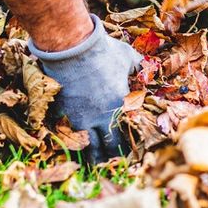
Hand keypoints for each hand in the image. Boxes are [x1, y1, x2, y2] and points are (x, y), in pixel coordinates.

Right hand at [28, 14, 142, 163]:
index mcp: (118, 108)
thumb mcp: (128, 57)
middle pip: (106, 148)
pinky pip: (66, 132)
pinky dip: (70, 138)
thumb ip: (139, 67)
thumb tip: (147, 71)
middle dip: (109, 157)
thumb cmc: (103, 50)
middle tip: (111, 161)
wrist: (71, 46)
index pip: (125, 139)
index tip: (126, 154)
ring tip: (93, 162)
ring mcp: (78, 118)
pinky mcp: (60, 113)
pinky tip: (72, 143)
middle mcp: (99, 118)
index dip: (126, 150)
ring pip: (86, 147)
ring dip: (90, 155)